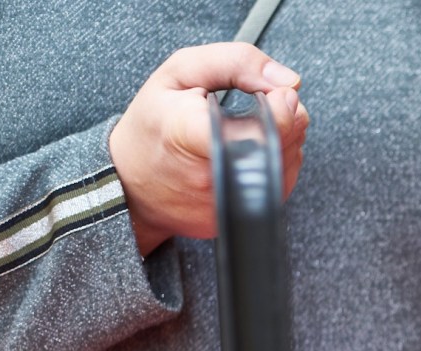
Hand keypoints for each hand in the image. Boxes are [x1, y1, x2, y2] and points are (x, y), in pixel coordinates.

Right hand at [109, 43, 310, 255]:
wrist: (130, 183)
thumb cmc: (154, 123)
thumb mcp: (180, 72)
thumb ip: (237, 63)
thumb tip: (290, 80)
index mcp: (192, 134)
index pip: (262, 127)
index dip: (279, 106)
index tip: (272, 94)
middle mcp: (214, 175)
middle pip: (286, 140)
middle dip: (284, 115)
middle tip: (254, 108)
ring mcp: (228, 202)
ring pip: (290, 161)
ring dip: (283, 139)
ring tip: (246, 130)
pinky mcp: (239, 218)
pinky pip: (282, 183)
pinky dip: (276, 162)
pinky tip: (250, 152)